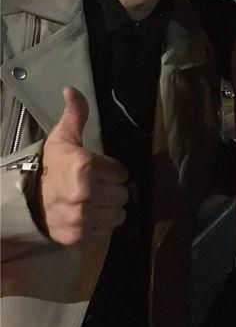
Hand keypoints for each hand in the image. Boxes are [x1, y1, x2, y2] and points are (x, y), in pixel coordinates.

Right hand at [40, 87, 128, 245]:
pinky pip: (107, 232)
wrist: (23, 200)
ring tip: (94, 202)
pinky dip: (101, 226)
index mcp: (84, 166)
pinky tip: (88, 217)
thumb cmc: (48, 167)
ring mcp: (82, 218)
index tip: (99, 171)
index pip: (122, 172)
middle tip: (96, 187)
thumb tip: (72, 89)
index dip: (112, 171)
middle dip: (112, 190)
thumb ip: (75, 114)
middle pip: (122, 194)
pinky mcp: (79, 238)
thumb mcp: (61, 138)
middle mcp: (86, 194)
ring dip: (110, 209)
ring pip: (119, 214)